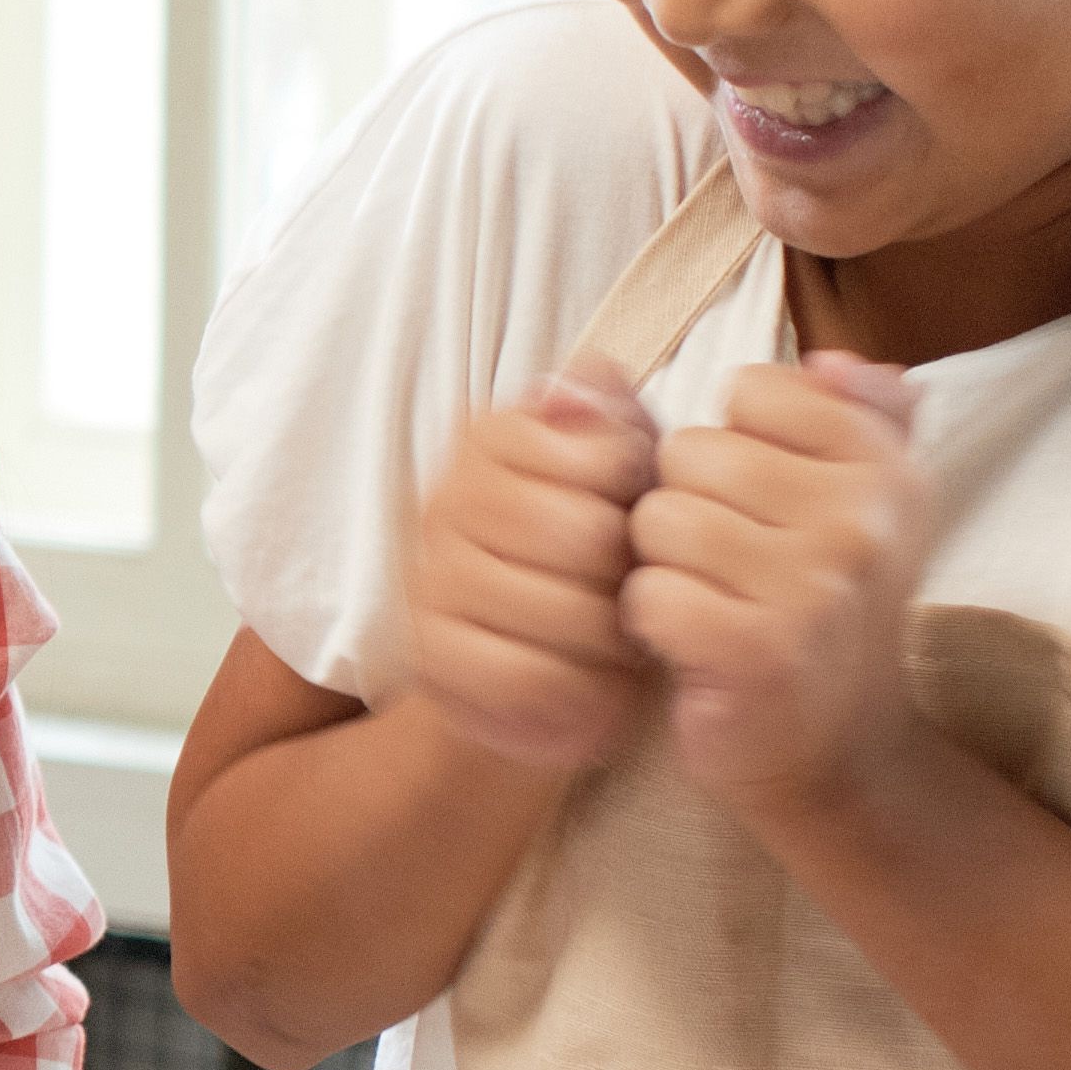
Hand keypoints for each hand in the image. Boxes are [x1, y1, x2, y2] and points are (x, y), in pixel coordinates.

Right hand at [401, 373, 661, 771]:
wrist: (546, 669)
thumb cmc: (597, 561)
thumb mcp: (622, 476)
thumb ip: (614, 417)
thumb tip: (589, 379)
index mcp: (492, 436)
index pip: (603, 458)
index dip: (641, 501)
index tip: (632, 517)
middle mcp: (447, 499)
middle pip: (584, 534)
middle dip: (628, 574)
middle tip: (631, 592)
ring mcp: (429, 580)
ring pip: (558, 609)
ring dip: (608, 638)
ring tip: (615, 641)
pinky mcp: (430, 657)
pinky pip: (522, 675)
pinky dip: (571, 690)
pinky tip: (586, 682)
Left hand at [621, 354, 933, 817]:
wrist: (835, 749)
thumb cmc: (821, 608)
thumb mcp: (866, 504)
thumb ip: (861, 414)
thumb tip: (828, 360)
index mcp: (889, 466)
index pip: (753, 390)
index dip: (734, 448)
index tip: (769, 507)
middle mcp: (865, 520)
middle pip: (692, 452)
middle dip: (688, 508)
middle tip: (733, 567)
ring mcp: (815, 588)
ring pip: (660, 520)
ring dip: (665, 566)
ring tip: (714, 601)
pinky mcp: (758, 651)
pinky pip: (649, 593)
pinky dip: (652, 623)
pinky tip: (696, 645)